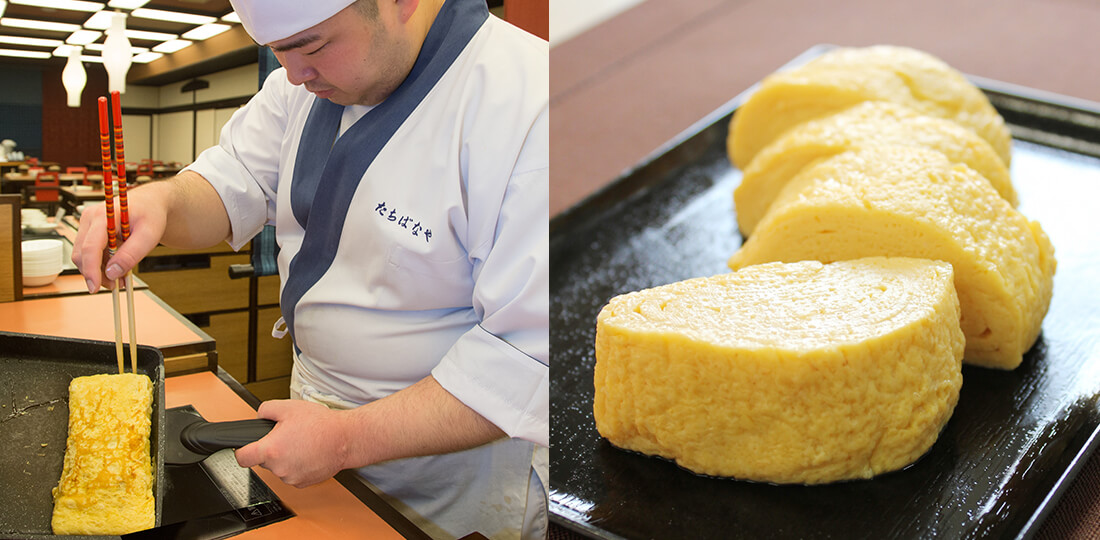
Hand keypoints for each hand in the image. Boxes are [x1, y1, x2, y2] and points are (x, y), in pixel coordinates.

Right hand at [71, 185, 168, 292]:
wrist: (150, 204)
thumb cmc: (150, 214)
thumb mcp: (148, 235)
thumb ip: (131, 254)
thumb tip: (113, 273)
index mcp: (103, 216)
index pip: (90, 247)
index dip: (91, 270)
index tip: (95, 287)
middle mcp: (90, 219)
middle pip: (82, 255)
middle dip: (96, 274)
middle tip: (116, 285)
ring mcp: (87, 225)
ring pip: (84, 257)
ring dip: (100, 271)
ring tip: (121, 278)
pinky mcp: (90, 232)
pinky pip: (90, 254)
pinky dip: (101, 265)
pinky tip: (117, 269)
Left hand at [234, 400, 351, 487]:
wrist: (345, 439)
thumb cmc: (321, 425)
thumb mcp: (289, 407)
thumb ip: (266, 409)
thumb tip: (259, 415)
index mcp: (271, 450)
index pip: (241, 459)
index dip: (241, 451)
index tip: (245, 449)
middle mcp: (279, 467)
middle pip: (263, 461)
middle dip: (272, 449)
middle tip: (288, 437)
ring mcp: (291, 477)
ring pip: (279, 468)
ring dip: (286, 458)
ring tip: (302, 443)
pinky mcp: (303, 483)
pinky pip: (292, 474)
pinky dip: (297, 465)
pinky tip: (308, 453)